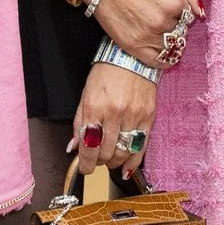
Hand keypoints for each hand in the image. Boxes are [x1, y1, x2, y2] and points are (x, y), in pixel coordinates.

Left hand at [70, 63, 157, 180]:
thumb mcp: (86, 94)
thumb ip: (80, 122)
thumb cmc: (107, 73)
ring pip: (123, 152)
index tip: (85, 168)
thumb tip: (74, 147)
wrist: (133, 56)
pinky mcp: (149, 117)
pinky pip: (141, 147)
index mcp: (94, 106)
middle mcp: (114, 112)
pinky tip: (126, 168)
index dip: (85, 163)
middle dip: (99, 161)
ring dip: (114, 162)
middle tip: (97, 160)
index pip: (88, 145)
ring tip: (110, 159)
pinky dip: (132, 161)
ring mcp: (134, 115)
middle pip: (106, 152)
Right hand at [91, 0, 199, 58]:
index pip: (189, 16)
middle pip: (181, 31)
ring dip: (169, 40)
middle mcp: (162, 22)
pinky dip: (163, 59)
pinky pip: (157, 62)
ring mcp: (147, 36)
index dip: (181, 11)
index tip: (171, 6)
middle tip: (162, 16)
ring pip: (171, 46)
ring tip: (158, 29)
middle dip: (175, 25)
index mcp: (173, 2)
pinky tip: (161, 50)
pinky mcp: (133, 46)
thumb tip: (198, 11)